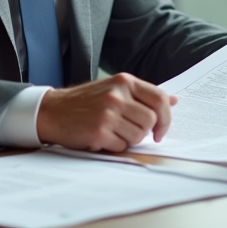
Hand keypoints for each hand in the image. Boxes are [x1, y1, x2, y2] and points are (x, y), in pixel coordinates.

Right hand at [37, 73, 176, 152]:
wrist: (52, 111)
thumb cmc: (86, 102)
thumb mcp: (115, 89)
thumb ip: (143, 95)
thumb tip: (173, 100)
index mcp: (124, 81)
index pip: (159, 98)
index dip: (166, 118)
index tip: (160, 131)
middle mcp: (117, 95)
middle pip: (151, 121)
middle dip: (144, 132)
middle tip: (128, 131)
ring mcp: (108, 113)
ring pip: (139, 136)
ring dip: (128, 139)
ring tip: (112, 132)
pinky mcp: (98, 131)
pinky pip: (122, 146)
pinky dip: (114, 146)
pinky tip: (101, 137)